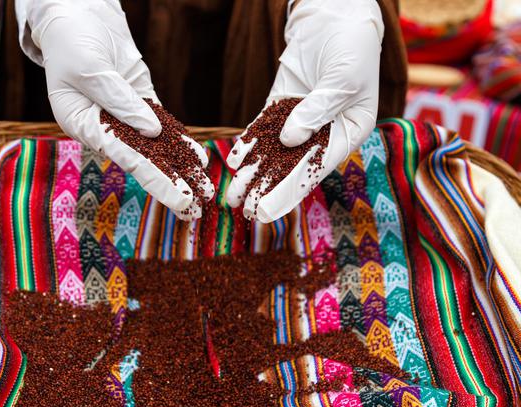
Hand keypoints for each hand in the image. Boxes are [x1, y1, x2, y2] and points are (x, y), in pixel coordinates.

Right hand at [22, 0, 211, 217]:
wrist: (76, 13)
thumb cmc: (71, 41)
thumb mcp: (90, 70)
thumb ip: (120, 102)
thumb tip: (153, 131)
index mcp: (84, 125)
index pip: (127, 159)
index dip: (157, 181)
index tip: (180, 199)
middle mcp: (105, 127)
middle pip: (145, 161)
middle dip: (173, 184)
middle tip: (196, 208)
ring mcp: (124, 115)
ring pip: (157, 146)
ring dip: (180, 167)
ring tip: (203, 189)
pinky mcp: (140, 101)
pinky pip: (162, 125)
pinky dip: (179, 141)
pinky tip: (196, 157)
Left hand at [225, 0, 383, 222]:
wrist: (335, 18)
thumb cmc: (351, 49)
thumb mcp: (341, 81)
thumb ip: (316, 111)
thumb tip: (288, 141)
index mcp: (347, 134)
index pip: (314, 170)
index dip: (288, 192)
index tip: (265, 211)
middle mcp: (322, 133)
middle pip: (289, 167)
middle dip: (264, 189)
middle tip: (241, 209)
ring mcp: (299, 120)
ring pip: (273, 153)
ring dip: (252, 173)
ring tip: (231, 193)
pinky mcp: (280, 106)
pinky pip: (262, 129)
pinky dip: (249, 144)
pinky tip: (234, 160)